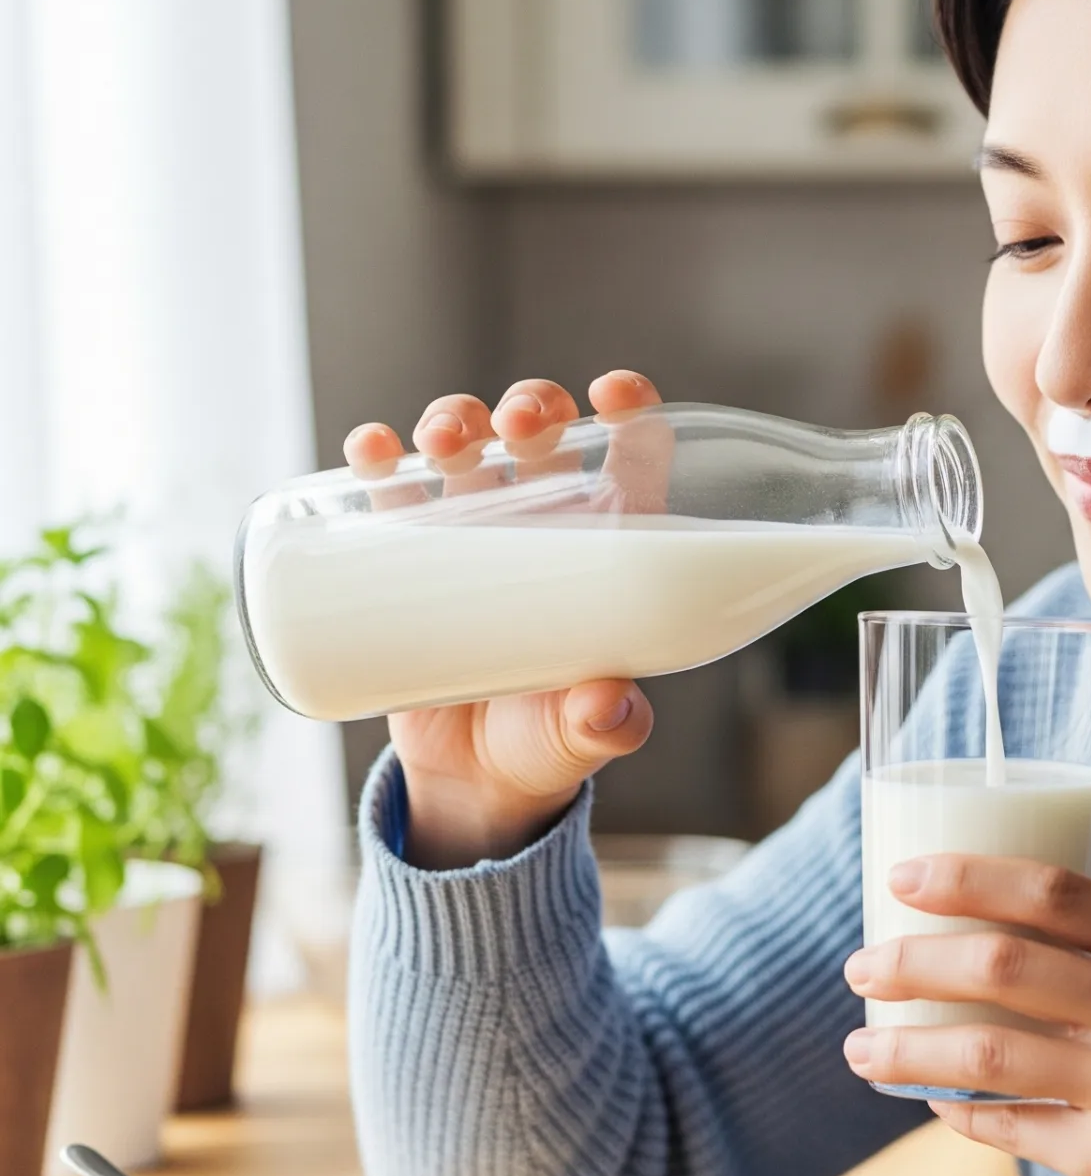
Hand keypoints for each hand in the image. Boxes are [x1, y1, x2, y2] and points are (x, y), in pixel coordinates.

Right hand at [342, 370, 661, 869]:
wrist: (470, 779)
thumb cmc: (546, 743)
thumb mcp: (580, 735)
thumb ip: (604, 725)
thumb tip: (608, 709)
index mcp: (609, 545)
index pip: (634, 455)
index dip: (633, 411)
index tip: (615, 396)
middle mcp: (545, 523)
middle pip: (543, 431)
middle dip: (530, 406)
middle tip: (516, 427)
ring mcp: (474, 532)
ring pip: (466, 443)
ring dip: (453, 419)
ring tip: (442, 443)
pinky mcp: (406, 554)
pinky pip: (390, 488)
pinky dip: (378, 457)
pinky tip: (372, 449)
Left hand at [841, 857, 1090, 1175]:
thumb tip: (976, 918)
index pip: (1053, 891)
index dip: (966, 877)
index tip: (900, 879)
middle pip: (1004, 966)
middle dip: (912, 961)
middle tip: (860, 967)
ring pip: (986, 1052)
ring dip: (906, 1048)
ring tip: (858, 1048)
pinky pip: (1007, 1126)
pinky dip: (955, 1111)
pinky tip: (928, 1101)